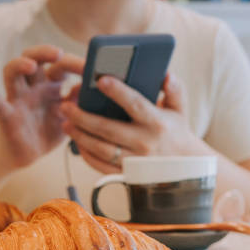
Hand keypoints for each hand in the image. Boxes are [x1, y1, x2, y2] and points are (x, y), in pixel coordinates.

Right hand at [0, 45, 83, 168]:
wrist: (27, 155)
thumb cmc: (49, 131)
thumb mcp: (70, 117)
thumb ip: (80, 102)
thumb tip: (95, 87)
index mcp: (51, 86)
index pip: (60, 66)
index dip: (73, 62)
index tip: (89, 65)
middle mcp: (33, 87)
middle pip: (33, 58)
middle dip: (44, 52)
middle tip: (57, 53)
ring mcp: (18, 99)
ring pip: (12, 73)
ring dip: (20, 65)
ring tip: (30, 65)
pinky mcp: (6, 116)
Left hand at [59, 73, 207, 173]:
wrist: (184, 168)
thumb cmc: (176, 132)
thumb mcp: (180, 110)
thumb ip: (175, 90)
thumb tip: (166, 74)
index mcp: (157, 123)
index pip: (135, 104)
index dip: (118, 92)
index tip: (100, 79)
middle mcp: (144, 143)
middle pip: (108, 129)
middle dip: (83, 117)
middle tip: (65, 105)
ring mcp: (134, 161)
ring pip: (100, 149)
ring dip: (80, 136)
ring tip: (66, 123)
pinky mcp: (126, 175)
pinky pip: (101, 165)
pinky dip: (86, 154)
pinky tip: (77, 142)